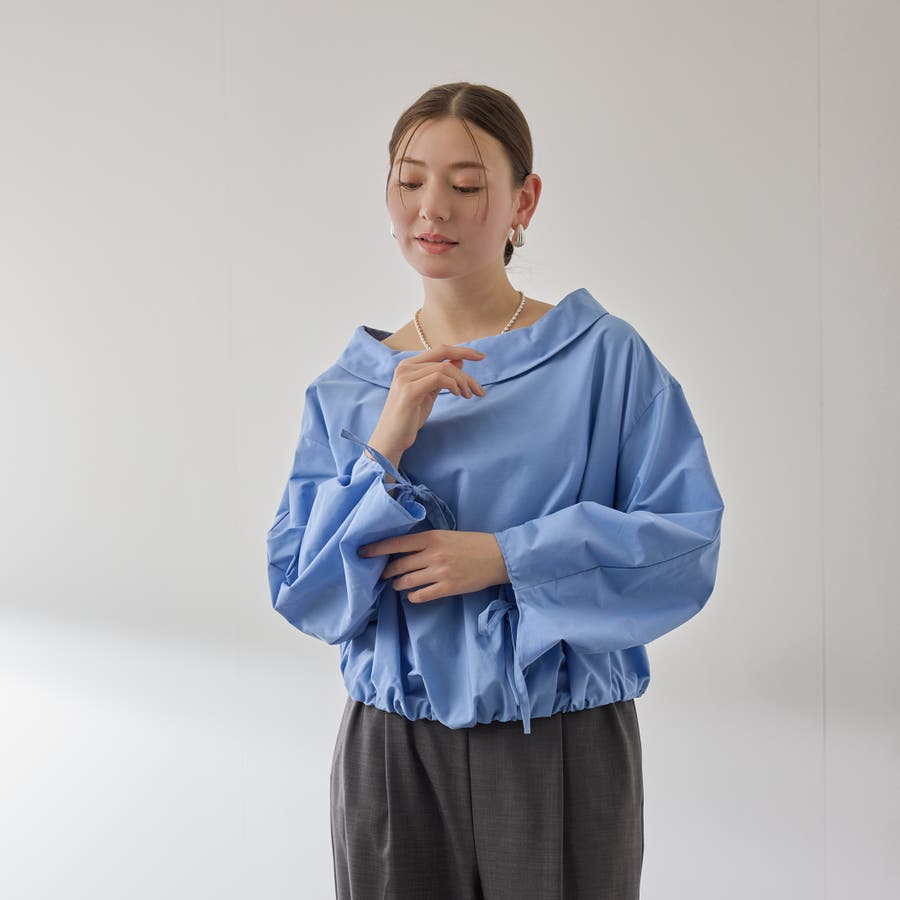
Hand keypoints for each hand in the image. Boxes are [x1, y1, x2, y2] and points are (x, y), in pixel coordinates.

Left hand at [358, 530, 508, 603]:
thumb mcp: (446, 535)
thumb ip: (425, 542)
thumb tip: (401, 551)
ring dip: (398, 584)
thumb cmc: (471, 544)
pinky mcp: (447, 588)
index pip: (396, 543)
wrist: (496, 557)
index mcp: (431, 537)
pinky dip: (413, 596)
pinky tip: (413, 594)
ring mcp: (439, 572)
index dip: (376, 549)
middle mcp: (432, 554)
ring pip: (406, 581)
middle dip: (386, 572)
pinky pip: (421, 595)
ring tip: (397, 584)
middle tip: (382, 575)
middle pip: (398, 565)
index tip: (362, 553)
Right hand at [369, 344, 486, 456]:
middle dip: (467, 375)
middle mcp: (405, 367)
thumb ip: (440, 376)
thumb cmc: (409, 417)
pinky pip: (438, 378)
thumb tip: (459, 360)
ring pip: (444, 369)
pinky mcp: (409, 390)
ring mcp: (405, 377)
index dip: (462, 350)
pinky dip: (453, 384)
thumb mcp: (429, 393)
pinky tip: (458, 394)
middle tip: (479, 391)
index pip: (440, 350)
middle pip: (445, 360)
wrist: (391, 438)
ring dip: (462, 382)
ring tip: (468, 396)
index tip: (481, 357)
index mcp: (409, 365)